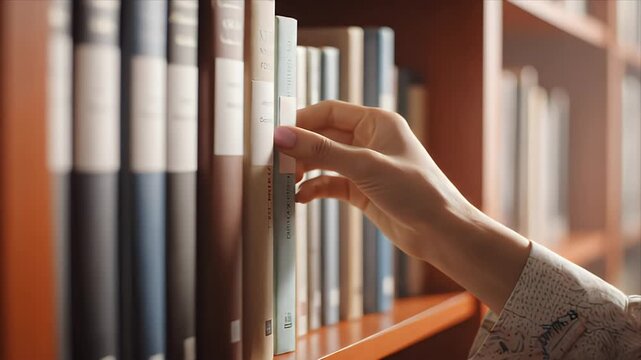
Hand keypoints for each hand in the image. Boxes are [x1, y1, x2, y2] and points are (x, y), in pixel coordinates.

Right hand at [274, 100, 474, 261]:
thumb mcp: (365, 166)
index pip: (330, 111)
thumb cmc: (416, 191)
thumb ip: (322, 150)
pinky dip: (315, 188)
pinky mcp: (362, 190)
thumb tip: (283, 135)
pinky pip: (331, 183)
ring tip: (286, 181)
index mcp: (376, 122)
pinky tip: (301, 198)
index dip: (302, 120)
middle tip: (275, 162)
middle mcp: (369, 141)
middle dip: (300, 148)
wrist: (441, 232)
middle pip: (324, 136)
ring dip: (305, 169)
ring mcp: (365, 166)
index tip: (276, 133)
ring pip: (325, 161)